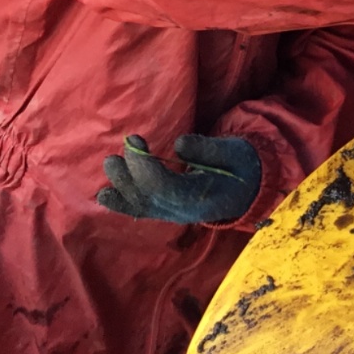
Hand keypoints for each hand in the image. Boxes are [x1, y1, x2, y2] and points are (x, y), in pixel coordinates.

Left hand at [97, 133, 261, 222]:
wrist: (247, 189)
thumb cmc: (242, 167)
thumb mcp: (235, 152)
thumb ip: (209, 149)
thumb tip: (179, 144)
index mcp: (202, 198)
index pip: (164, 187)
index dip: (144, 165)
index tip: (135, 139)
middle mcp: (183, 211)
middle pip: (147, 198)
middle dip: (127, 175)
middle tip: (118, 151)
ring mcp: (173, 213)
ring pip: (141, 207)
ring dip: (121, 187)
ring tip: (110, 163)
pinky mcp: (167, 210)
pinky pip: (141, 210)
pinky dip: (122, 202)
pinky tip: (106, 194)